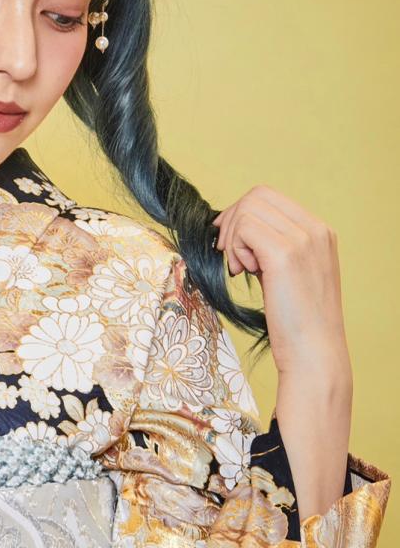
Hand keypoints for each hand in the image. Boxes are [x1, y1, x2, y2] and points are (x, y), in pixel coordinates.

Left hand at [211, 184, 349, 382]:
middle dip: (233, 221)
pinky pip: (244, 228)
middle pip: (255, 196)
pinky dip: (235, 248)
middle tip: (230, 255)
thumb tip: (233, 225)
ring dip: (233, 238)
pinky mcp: (285, 254)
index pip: (268, 196)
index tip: (229, 240)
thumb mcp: (289, 270)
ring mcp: (303, 240)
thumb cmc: (296, 317)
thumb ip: (271, 244)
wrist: (313, 351)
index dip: (240, 213)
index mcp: (320, 231)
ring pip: (247, 210)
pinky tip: (242, 272)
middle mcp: (315, 230)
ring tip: (241, 268)